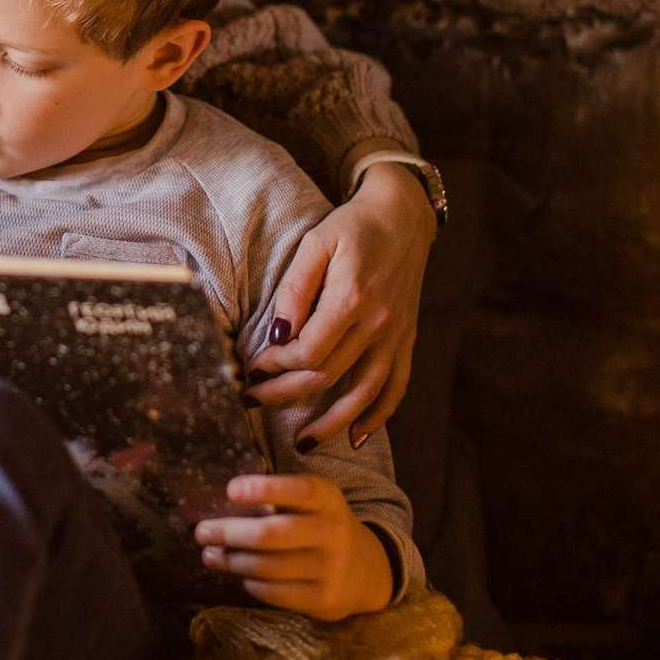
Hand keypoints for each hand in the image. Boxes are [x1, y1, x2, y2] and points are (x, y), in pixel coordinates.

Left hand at [195, 474, 393, 619]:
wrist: (366, 571)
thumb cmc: (322, 527)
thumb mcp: (314, 505)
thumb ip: (280, 500)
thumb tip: (223, 507)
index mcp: (329, 500)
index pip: (300, 490)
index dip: (265, 489)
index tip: (230, 490)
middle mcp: (333, 532)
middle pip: (271, 534)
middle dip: (229, 533)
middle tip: (201, 532)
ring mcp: (330, 568)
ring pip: (267, 566)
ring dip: (232, 561)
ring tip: (210, 555)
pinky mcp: (324, 599)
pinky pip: (275, 593)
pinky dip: (251, 583)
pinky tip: (240, 576)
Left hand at [243, 164, 434, 446]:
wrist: (403, 216)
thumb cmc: (352, 226)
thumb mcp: (316, 244)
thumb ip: (295, 289)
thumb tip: (277, 334)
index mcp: (353, 298)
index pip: (308, 351)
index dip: (275, 365)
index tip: (252, 366)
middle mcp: (378, 324)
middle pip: (328, 376)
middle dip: (285, 394)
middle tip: (253, 401)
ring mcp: (396, 336)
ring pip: (363, 394)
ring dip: (331, 423)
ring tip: (302, 443)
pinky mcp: (407, 340)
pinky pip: (396, 387)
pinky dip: (378, 416)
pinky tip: (356, 435)